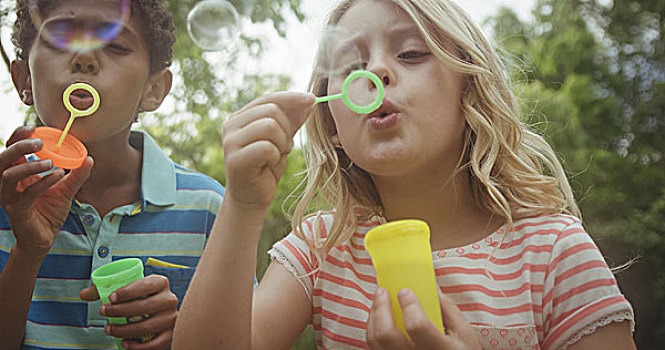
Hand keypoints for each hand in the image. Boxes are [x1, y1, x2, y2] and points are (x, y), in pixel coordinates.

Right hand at [0, 126, 92, 255]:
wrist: (44, 237)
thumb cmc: (49, 211)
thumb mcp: (66, 190)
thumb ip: (77, 175)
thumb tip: (89, 158)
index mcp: (18, 174)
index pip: (11, 150)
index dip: (18, 137)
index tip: (33, 128)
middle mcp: (9, 183)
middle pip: (3, 158)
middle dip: (18, 146)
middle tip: (38, 142)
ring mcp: (10, 196)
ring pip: (9, 175)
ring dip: (30, 165)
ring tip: (51, 163)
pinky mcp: (17, 209)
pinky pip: (26, 193)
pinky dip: (42, 182)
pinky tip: (57, 177)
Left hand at [81, 275, 177, 349]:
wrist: (160, 314)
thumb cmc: (140, 299)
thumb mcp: (128, 290)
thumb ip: (105, 289)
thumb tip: (84, 294)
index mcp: (160, 283)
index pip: (146, 285)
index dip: (128, 291)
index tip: (111, 298)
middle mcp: (169, 299)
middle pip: (144, 307)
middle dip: (119, 311)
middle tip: (103, 312)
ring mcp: (171, 318)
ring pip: (146, 327)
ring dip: (123, 330)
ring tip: (109, 329)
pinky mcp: (170, 334)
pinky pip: (154, 344)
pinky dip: (137, 346)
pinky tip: (124, 343)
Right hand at [222, 92, 314, 210]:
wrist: (252, 198)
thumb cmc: (266, 167)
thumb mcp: (282, 139)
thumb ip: (292, 120)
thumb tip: (310, 99)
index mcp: (240, 117)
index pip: (269, 98)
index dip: (292, 98)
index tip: (313, 99)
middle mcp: (231, 125)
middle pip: (271, 110)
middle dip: (286, 128)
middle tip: (283, 147)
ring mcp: (231, 141)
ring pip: (269, 126)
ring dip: (281, 143)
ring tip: (275, 156)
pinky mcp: (235, 159)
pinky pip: (267, 147)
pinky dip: (275, 156)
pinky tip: (268, 165)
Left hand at [367, 288, 481, 349]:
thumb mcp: (464, 333)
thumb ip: (448, 308)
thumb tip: (431, 286)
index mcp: (439, 349)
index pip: (417, 326)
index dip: (409, 306)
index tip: (405, 291)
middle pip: (386, 334)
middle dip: (381, 307)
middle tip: (383, 291)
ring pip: (376, 340)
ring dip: (374, 315)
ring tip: (379, 300)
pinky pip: (374, 346)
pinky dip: (373, 327)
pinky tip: (379, 317)